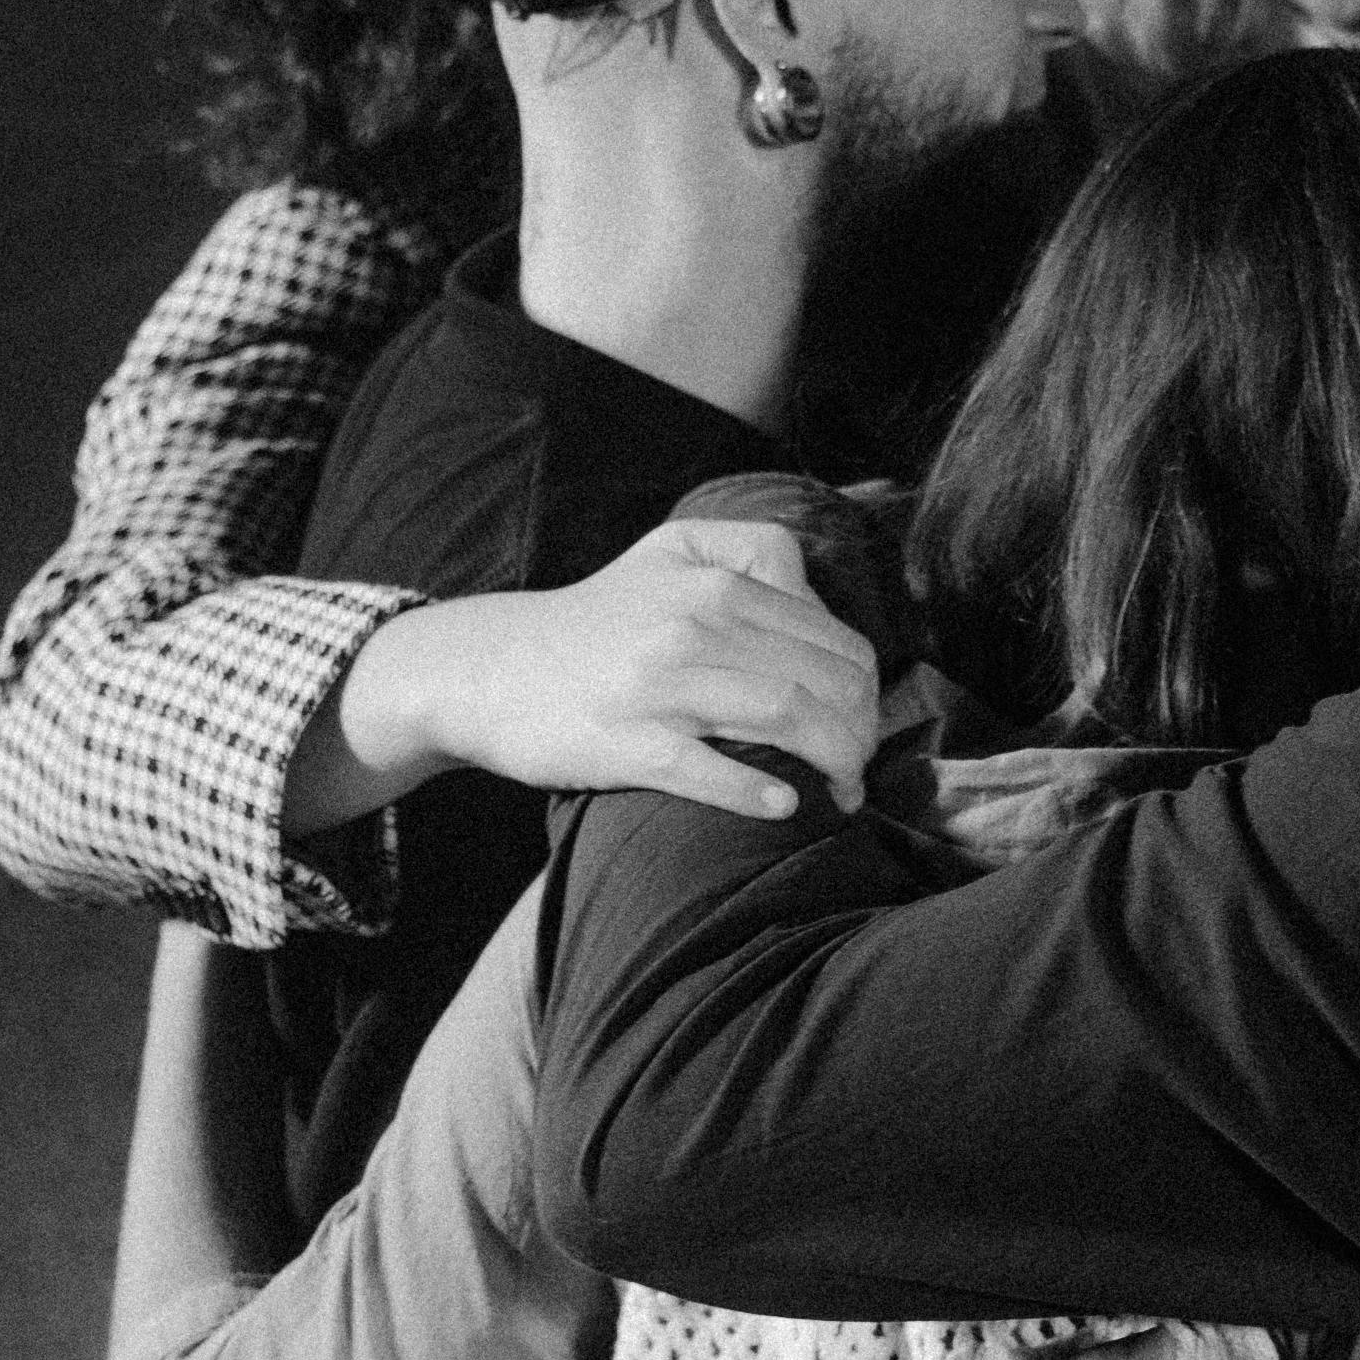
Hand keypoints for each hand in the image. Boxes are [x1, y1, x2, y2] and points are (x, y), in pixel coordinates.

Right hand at [353, 518, 880, 818]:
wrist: (491, 668)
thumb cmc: (599, 622)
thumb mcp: (672, 554)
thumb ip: (754, 556)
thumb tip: (823, 605)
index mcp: (716, 581)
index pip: (837, 642)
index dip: (869, 694)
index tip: (862, 729)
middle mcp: (692, 623)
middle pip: (824, 682)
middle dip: (862, 736)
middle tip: (859, 771)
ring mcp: (657, 684)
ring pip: (785, 718)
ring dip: (834, 764)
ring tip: (841, 794)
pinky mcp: (625, 741)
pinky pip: (711, 770)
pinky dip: (759, 791)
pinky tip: (784, 805)